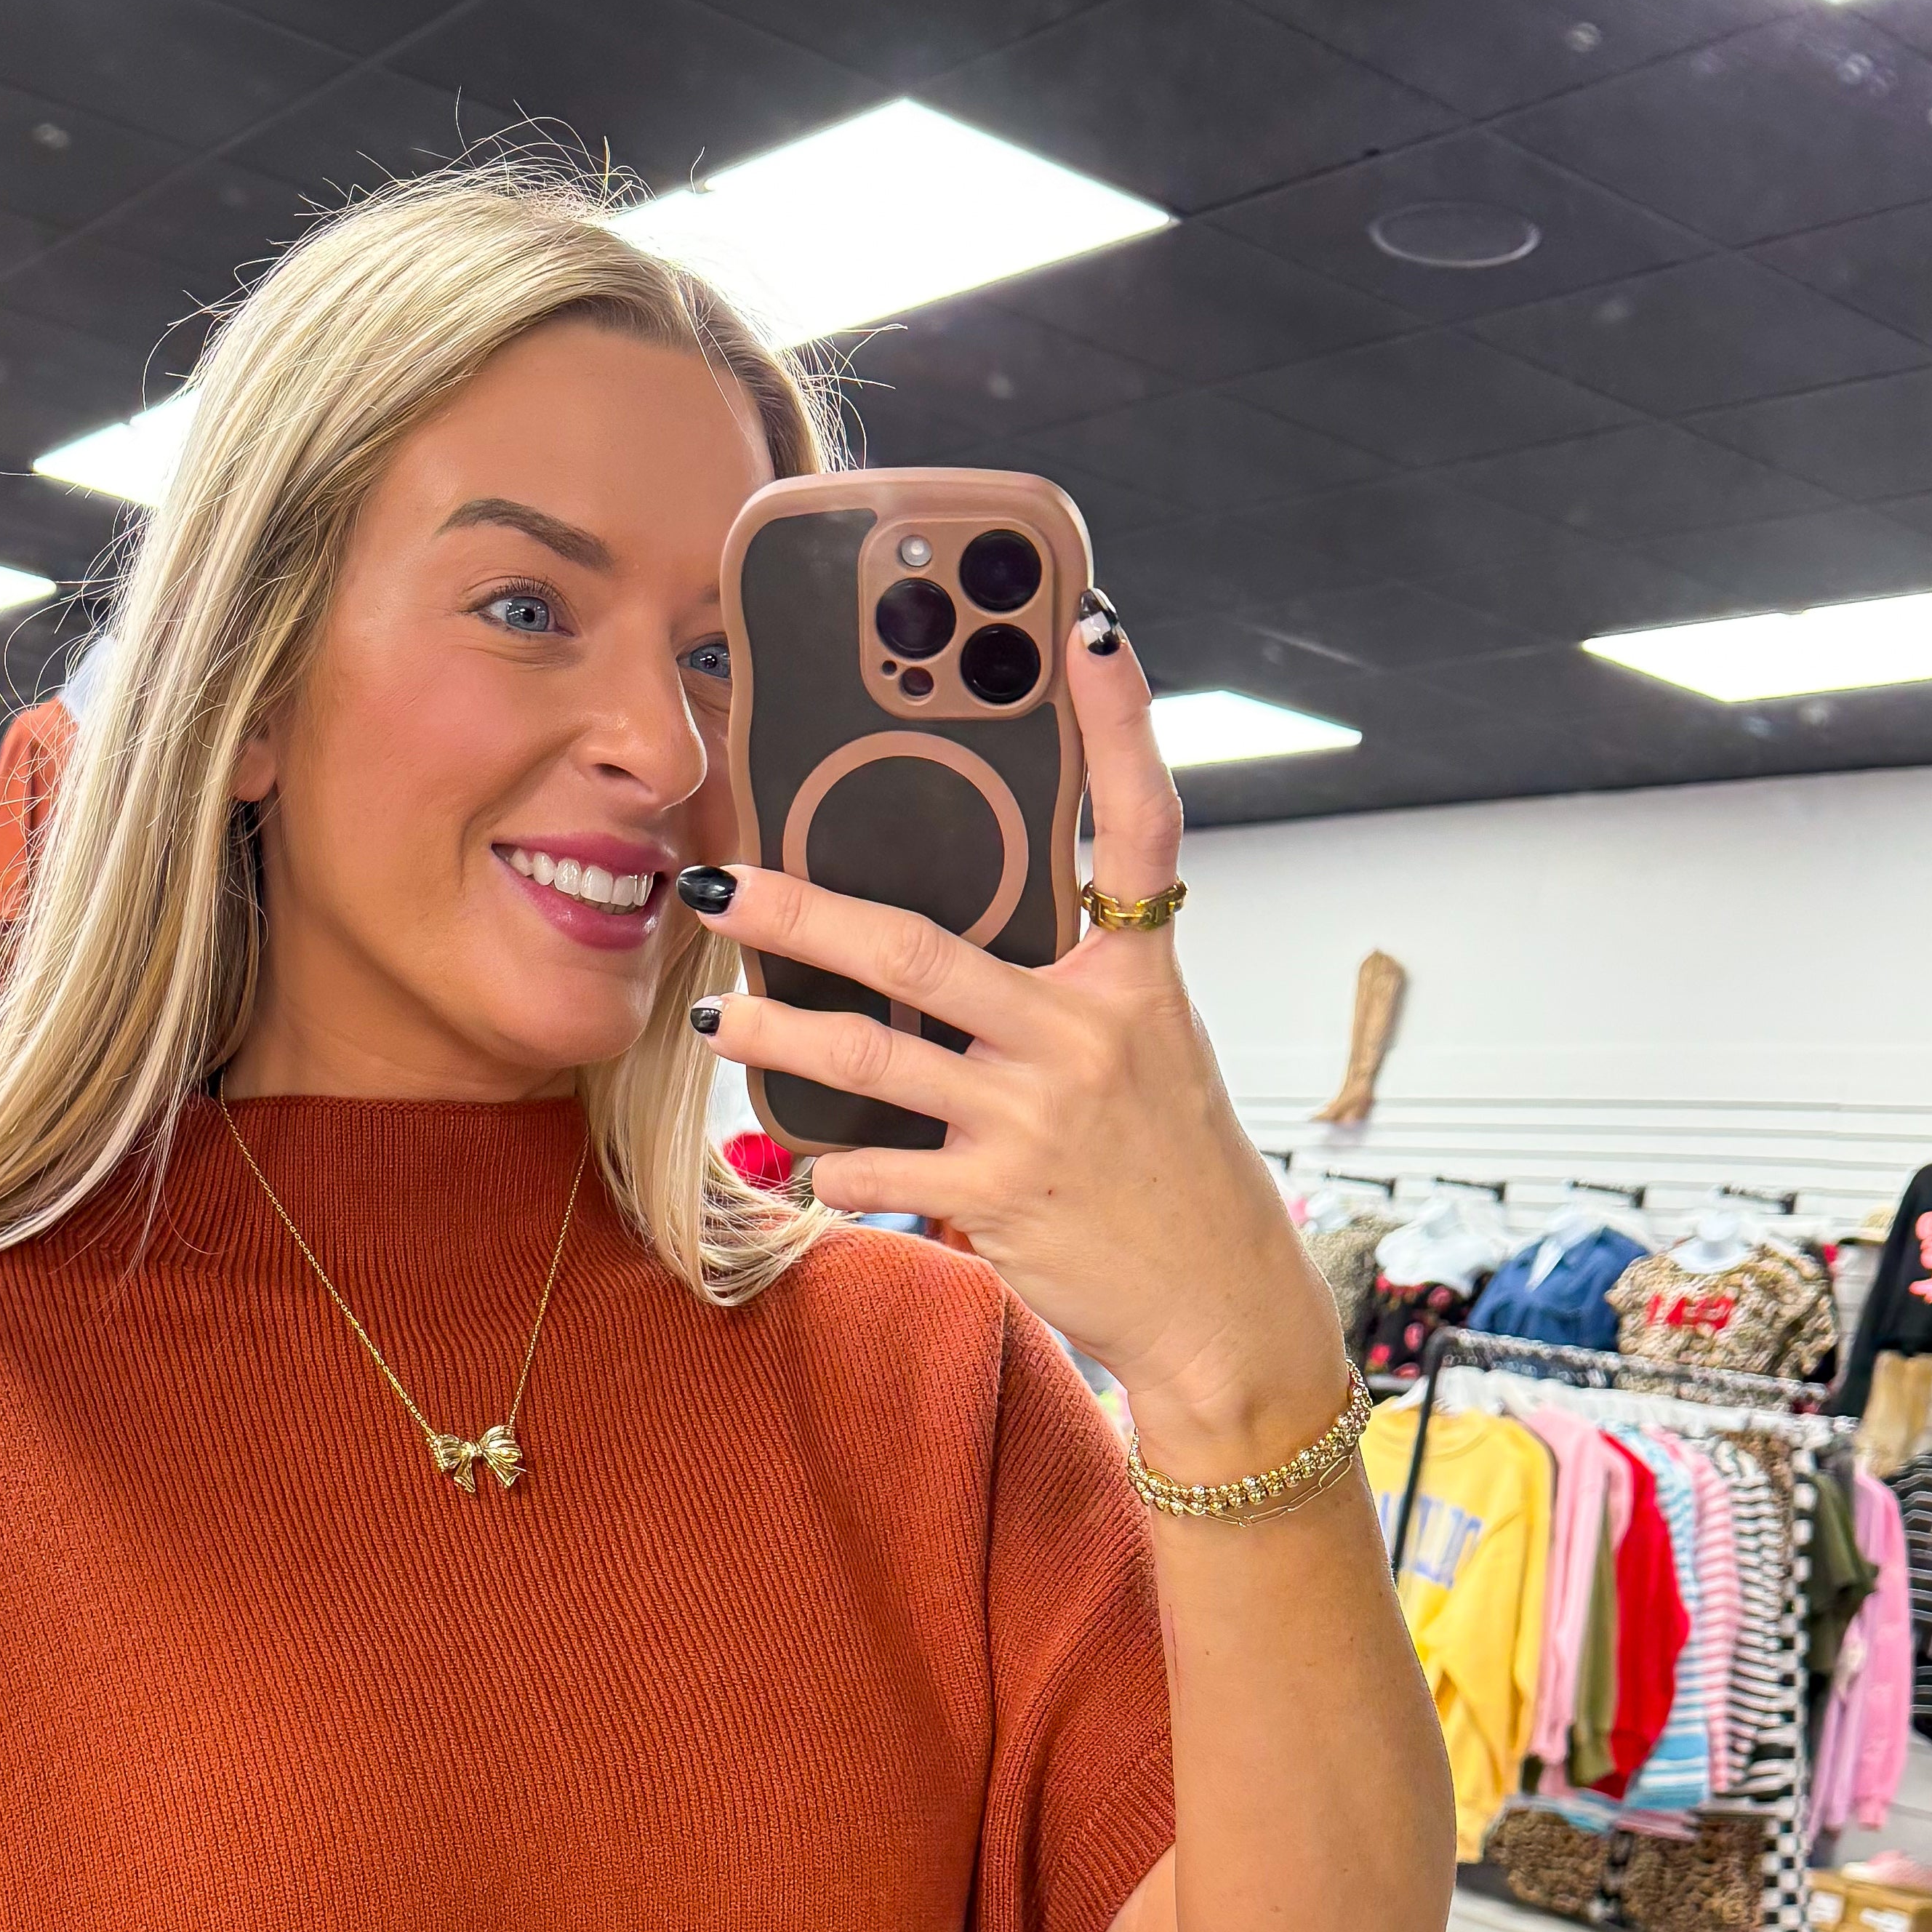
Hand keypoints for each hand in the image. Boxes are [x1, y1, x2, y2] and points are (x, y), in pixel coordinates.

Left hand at [685, 597, 1347, 1480]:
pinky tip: (802, 1161)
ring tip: (713, 1013)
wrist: (1217, 1301)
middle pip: (919, 948)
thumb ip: (1060, 990)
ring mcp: (1038, 1116)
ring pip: (872, 1058)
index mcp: (1134, 981)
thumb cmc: (1167, 1168)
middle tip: (720, 876)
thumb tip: (940, 949)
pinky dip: (833, 1165)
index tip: (1090, 630)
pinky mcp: (1002, 1195)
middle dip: (802, 909)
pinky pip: (882, 1167)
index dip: (1121, 725)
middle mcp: (1086, 1036)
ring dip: (776, 1033)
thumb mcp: (1143, 1054)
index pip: (1139, 828)